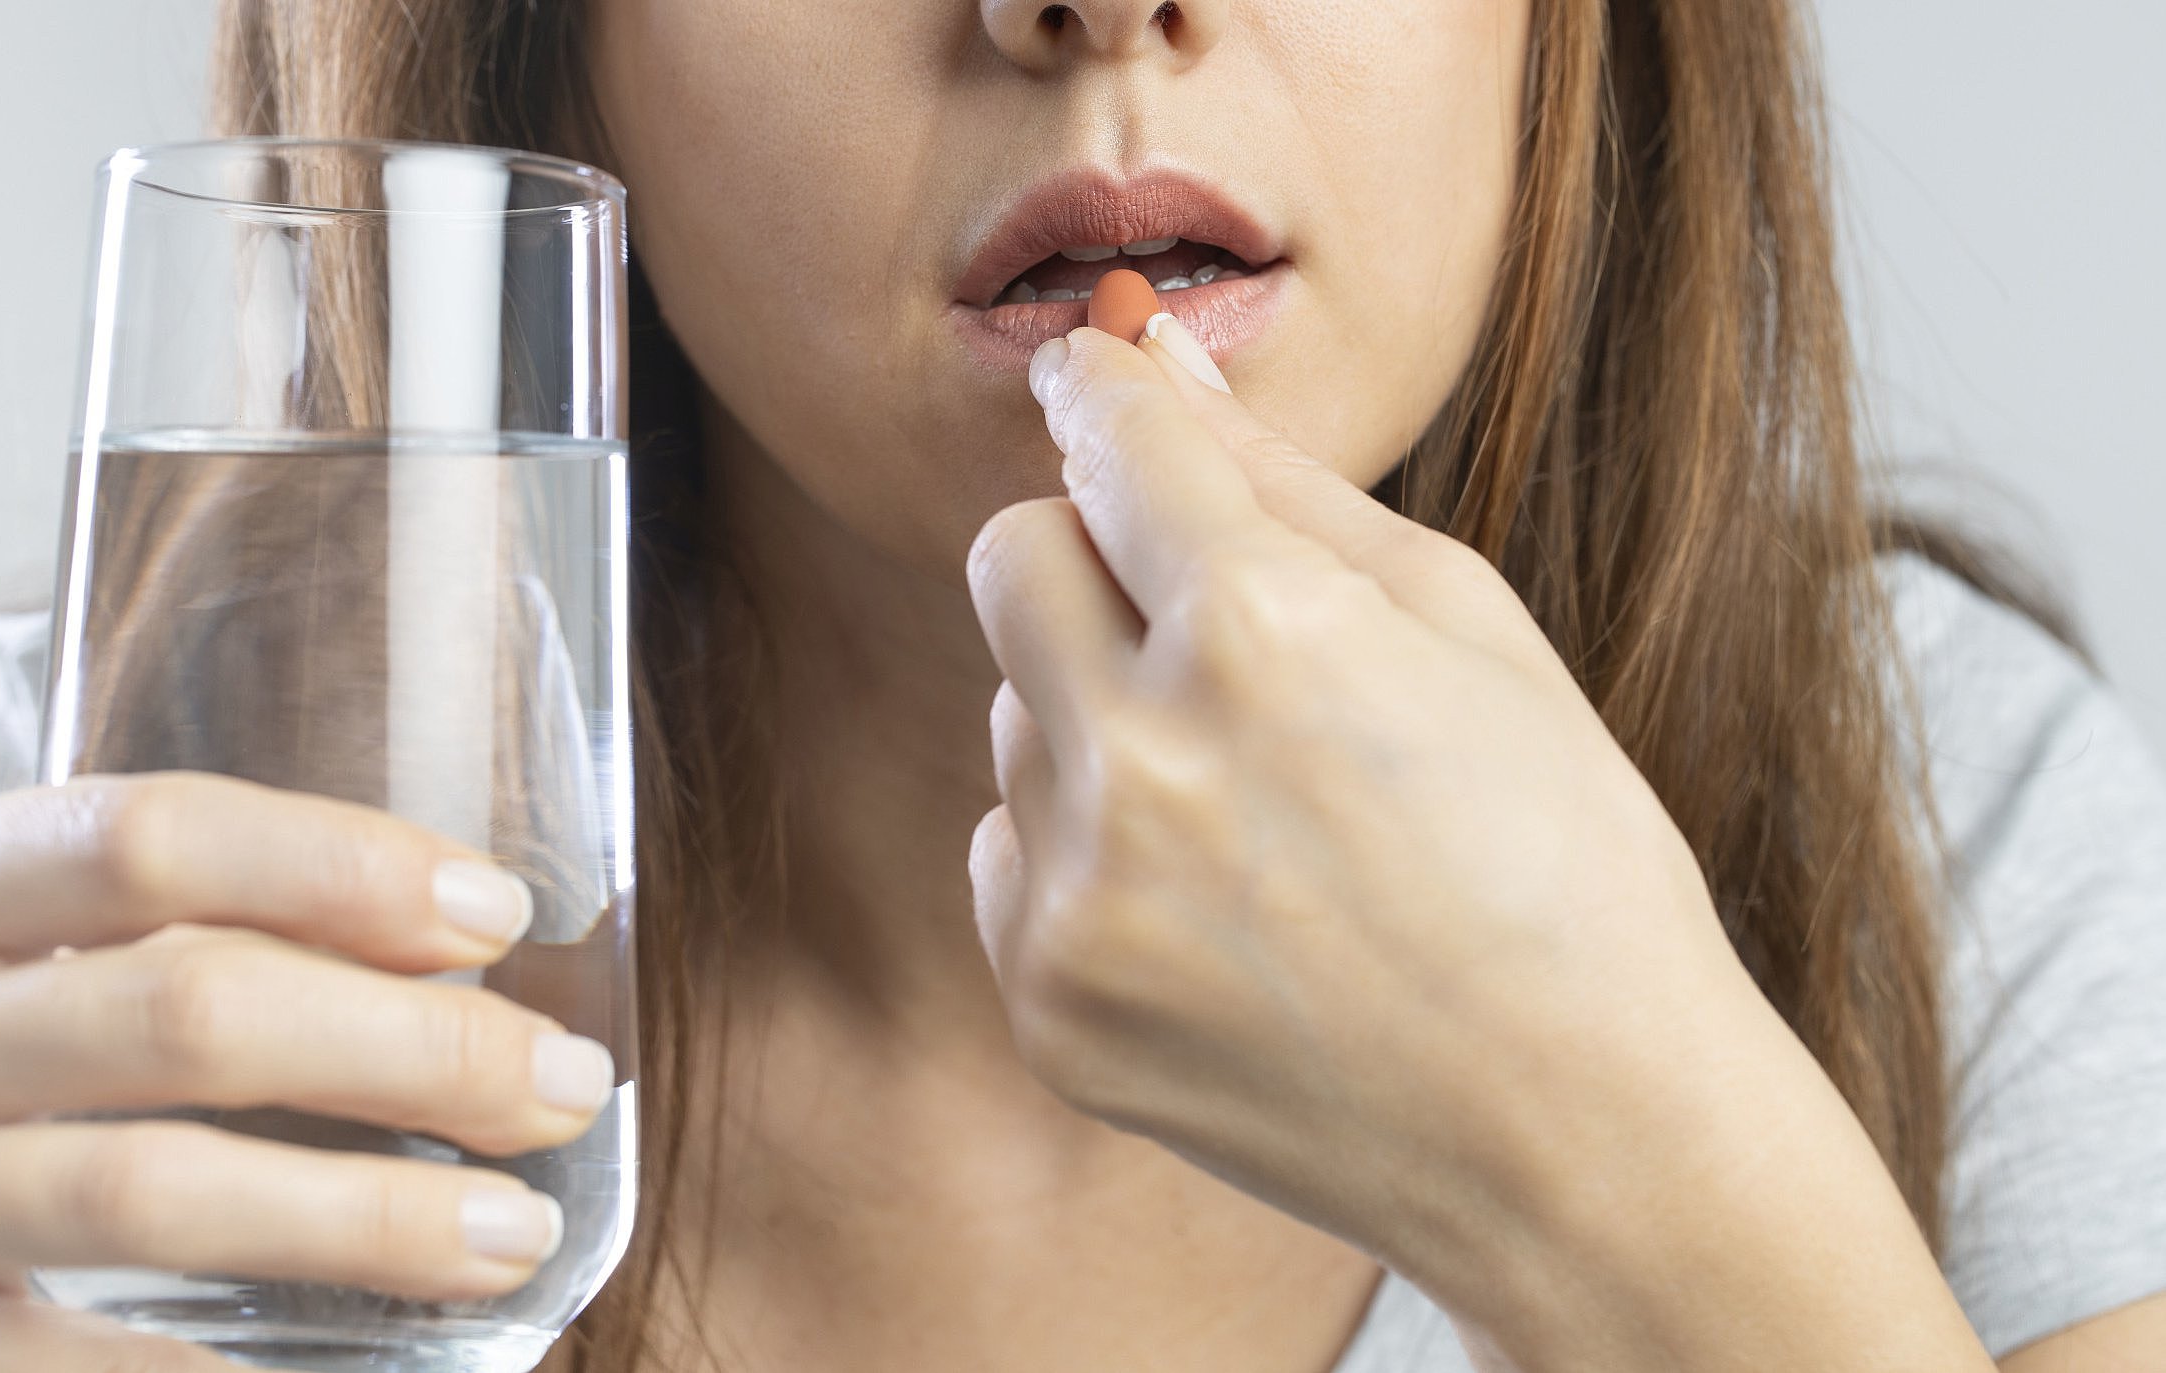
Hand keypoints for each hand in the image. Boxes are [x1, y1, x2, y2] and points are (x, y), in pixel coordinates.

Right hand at [0, 773, 611, 1370]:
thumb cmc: (21, 1061)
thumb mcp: (70, 967)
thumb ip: (212, 947)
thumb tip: (474, 957)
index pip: (147, 837)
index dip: (339, 866)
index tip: (498, 913)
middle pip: (186, 1012)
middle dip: (412, 1046)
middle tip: (565, 1083)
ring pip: (148, 1190)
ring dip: (368, 1215)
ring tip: (517, 1233)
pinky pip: (70, 1363)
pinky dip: (217, 1368)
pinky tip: (372, 1371)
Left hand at [963, 322, 1778, 1324]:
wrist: (1581, 1131)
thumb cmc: (1563, 863)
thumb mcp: (1466, 628)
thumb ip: (1286, 484)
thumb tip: (1158, 363)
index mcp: (1260, 636)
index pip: (1110, 445)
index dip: (1104, 389)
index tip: (1095, 372)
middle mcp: (1140, 763)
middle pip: (1009, 557)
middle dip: (1089, 553)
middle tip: (1195, 611)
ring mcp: (1081, 901)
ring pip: (1010, 712)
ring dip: (1100, 717)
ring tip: (1250, 805)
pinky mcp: (1048, 1006)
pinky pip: (1006, 849)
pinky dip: (1085, 848)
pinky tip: (1213, 900)